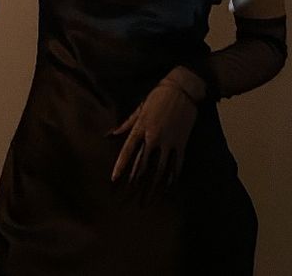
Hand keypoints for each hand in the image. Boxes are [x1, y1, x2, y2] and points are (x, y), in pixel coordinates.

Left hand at [110, 75, 199, 192]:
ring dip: (151, 189)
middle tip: (126, 200)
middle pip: (141, 165)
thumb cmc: (157, 97)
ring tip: (145, 203)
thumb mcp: (139, 109)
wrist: (182, 89)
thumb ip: (125, 125)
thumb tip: (109, 135)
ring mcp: (169, 142)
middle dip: (133, 185)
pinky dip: (171, 180)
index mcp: (141, 127)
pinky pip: (176, 166)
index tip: (114, 181)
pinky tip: (166, 190)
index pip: (127, 151)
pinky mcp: (181, 144)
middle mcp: (153, 137)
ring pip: (159, 171)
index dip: (120, 167)